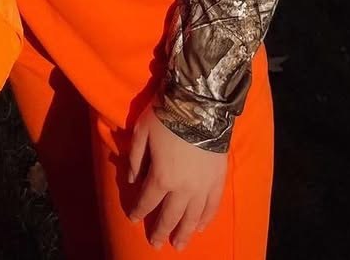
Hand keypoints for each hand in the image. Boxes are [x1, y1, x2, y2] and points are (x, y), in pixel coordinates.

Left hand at [126, 105, 226, 250]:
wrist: (200, 104)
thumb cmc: (165, 115)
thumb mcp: (141, 132)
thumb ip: (135, 158)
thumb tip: (131, 180)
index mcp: (161, 177)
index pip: (147, 200)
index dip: (139, 211)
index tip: (134, 219)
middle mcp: (183, 188)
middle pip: (170, 215)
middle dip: (161, 231)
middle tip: (156, 244)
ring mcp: (203, 186)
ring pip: (193, 217)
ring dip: (185, 232)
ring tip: (179, 244)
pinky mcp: (218, 180)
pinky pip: (213, 206)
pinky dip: (206, 219)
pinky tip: (202, 227)